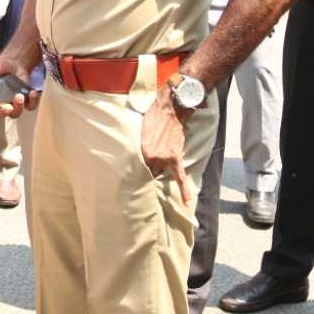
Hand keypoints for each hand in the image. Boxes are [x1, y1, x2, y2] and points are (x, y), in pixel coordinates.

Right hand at [0, 54, 40, 116]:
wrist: (12, 63)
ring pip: (17, 112)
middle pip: (5, 114)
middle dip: (8, 111)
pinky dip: (33, 101)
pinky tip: (33, 92)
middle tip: (10, 102)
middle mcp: (3, 104)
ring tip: (21, 95)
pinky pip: (30, 105)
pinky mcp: (26, 100)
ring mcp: (15, 103)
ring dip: (20, 106)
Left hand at [140, 87, 191, 205]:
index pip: (136, 167)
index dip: (134, 170)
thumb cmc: (152, 117)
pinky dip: (184, 192)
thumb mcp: (139, 131)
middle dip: (145, 171)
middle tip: (141, 174)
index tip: (129, 177)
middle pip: (148, 171)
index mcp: (141, 151)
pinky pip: (181, 179)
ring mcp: (164, 159)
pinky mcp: (175, 159)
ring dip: (157, 174)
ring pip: (159, 173)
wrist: (170, 108)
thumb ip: (137, 145)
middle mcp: (152, 157)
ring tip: (155, 173)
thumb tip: (127, 152)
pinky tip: (186, 205)